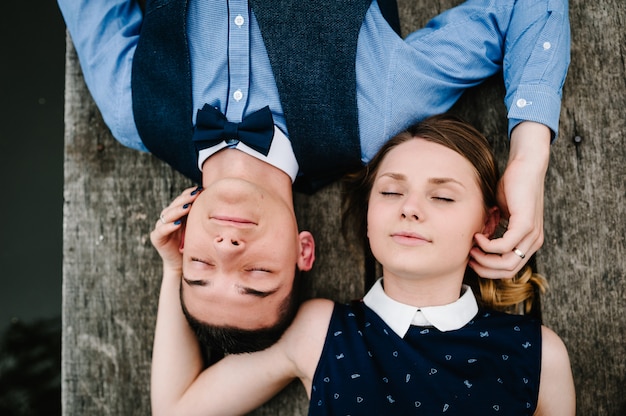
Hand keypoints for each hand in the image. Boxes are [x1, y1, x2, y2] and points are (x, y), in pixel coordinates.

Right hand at [150, 186, 201, 271]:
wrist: (183, 264)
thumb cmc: (193, 245)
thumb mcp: (198, 228)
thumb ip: (201, 216)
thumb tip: (216, 202)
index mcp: (177, 213)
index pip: (181, 199)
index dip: (189, 194)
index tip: (200, 189)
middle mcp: (168, 217)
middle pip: (175, 205)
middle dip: (185, 199)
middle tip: (195, 195)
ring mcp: (160, 227)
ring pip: (167, 215)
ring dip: (177, 210)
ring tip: (188, 207)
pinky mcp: (157, 238)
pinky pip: (161, 230)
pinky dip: (168, 227)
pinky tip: (177, 224)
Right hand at [470, 122, 549, 277]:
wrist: (525, 166)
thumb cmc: (512, 186)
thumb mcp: (498, 212)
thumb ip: (490, 227)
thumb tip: (478, 242)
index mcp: (528, 241)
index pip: (509, 269)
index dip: (488, 269)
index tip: (472, 259)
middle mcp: (533, 242)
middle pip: (508, 271)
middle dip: (485, 269)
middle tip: (469, 257)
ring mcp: (532, 235)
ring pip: (507, 263)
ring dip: (485, 259)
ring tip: (472, 247)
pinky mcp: (525, 225)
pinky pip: (504, 246)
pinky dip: (487, 244)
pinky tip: (478, 235)